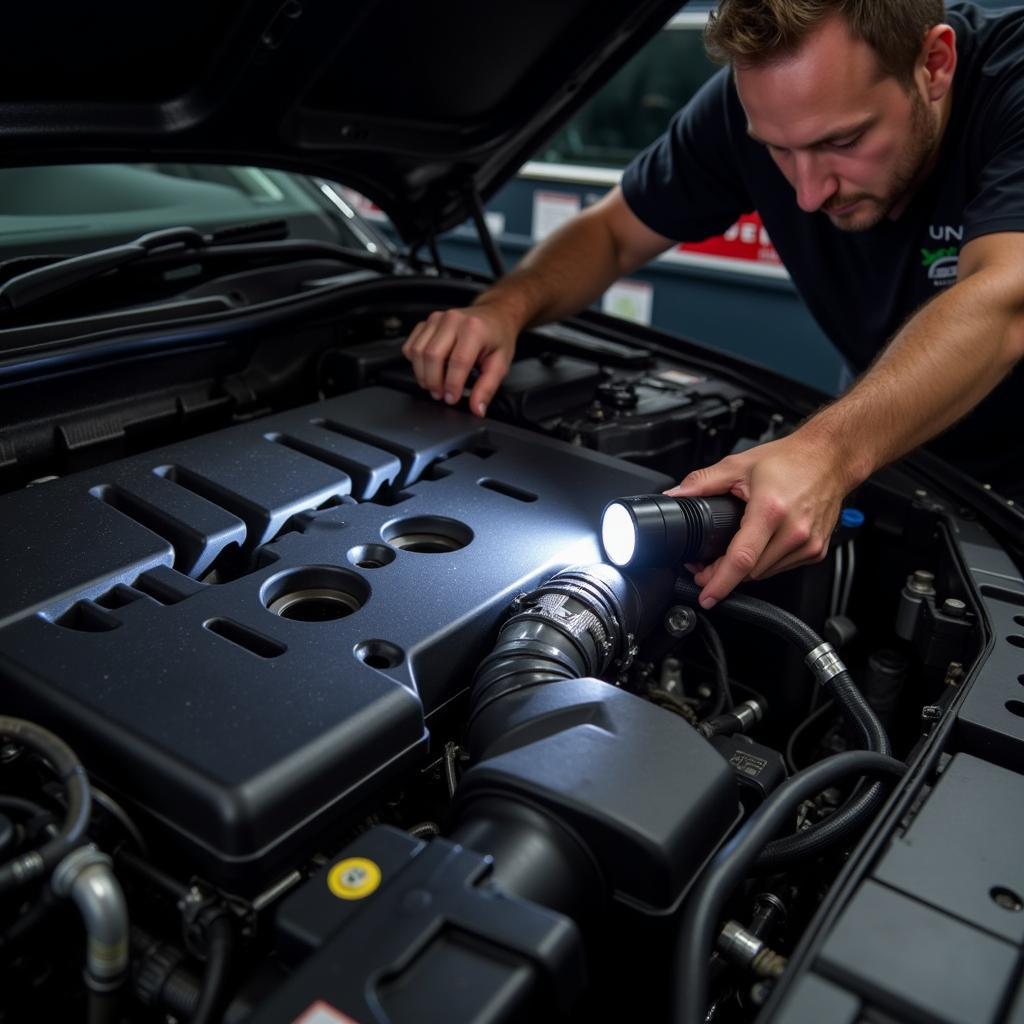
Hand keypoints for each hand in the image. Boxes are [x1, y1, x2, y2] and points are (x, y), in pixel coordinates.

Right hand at [401, 303, 517, 416]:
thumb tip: (477, 408)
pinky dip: (415, 363)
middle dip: (434, 382)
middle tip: (441, 395)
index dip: (452, 385)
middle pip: (432, 356)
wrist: (494, 316)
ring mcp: (436, 319)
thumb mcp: (500, 364)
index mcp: (474, 329)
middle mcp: (453, 320)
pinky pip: (411, 346)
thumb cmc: (497, 338)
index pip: (458, 361)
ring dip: (422, 375)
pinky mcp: (426, 323)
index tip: (452, 398)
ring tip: (435, 385)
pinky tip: (428, 369)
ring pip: (418, 352)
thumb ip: (487, 388)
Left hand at [666, 433, 850, 607]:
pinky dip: (766, 563)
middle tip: (706, 565)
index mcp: (771, 511)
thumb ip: (702, 482)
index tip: (706, 595)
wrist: (829, 458)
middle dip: (724, 573)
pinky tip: (759, 547)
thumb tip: (676, 496)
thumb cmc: (790, 460)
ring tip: (730, 555)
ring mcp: (808, 544)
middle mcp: (793, 531)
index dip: (719, 582)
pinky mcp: (817, 550)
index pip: (741, 559)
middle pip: (750, 572)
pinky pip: (783, 567)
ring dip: (746, 570)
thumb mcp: (738, 465)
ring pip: (766, 573)